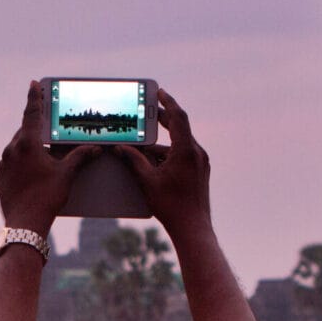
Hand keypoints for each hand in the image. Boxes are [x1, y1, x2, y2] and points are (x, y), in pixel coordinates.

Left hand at [0, 81, 99, 234]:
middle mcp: (12, 150)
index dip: (35, 97)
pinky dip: (20, 163)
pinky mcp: (0, 177)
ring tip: (42, 156)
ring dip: (28, 147)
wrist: (25, 224)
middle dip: (36, 128)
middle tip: (46, 127)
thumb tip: (95, 148)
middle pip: (25, 131)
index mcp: (28, 144)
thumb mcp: (66, 174)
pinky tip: (31, 172)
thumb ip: (80, 156)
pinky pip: (10, 163)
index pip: (32, 113)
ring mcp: (3, 164)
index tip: (33, 84)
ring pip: (16, 147)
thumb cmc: (47, 197)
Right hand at [120, 89, 209, 237]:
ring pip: (181, 142)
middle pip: (180, 127)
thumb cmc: (171, 206)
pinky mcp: (200, 171)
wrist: (193, 228)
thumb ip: (134, 161)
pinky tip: (155, 162)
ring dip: (163, 141)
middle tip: (149, 111)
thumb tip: (121, 148)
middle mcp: (197, 153)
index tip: (159, 92)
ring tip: (145, 145)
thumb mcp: (147, 181)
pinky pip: (184, 154)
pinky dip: (170, 153)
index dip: (168, 102)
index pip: (178, 117)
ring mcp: (200, 162)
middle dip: (163, 119)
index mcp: (186, 151)